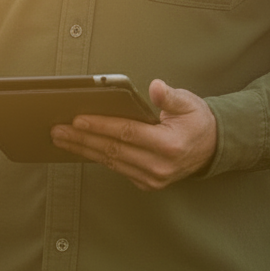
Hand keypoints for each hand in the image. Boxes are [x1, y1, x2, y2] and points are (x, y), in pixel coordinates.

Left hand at [50, 79, 216, 190]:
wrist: (212, 148)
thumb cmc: (197, 121)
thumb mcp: (189, 103)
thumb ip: (170, 97)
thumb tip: (155, 87)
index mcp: (169, 145)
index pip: (127, 134)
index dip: (100, 126)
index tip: (77, 120)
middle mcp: (159, 166)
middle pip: (112, 150)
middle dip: (82, 139)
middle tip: (57, 130)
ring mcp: (153, 178)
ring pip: (110, 162)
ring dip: (83, 149)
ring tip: (61, 138)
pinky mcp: (147, 183)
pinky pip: (116, 168)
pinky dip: (97, 157)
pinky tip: (80, 148)